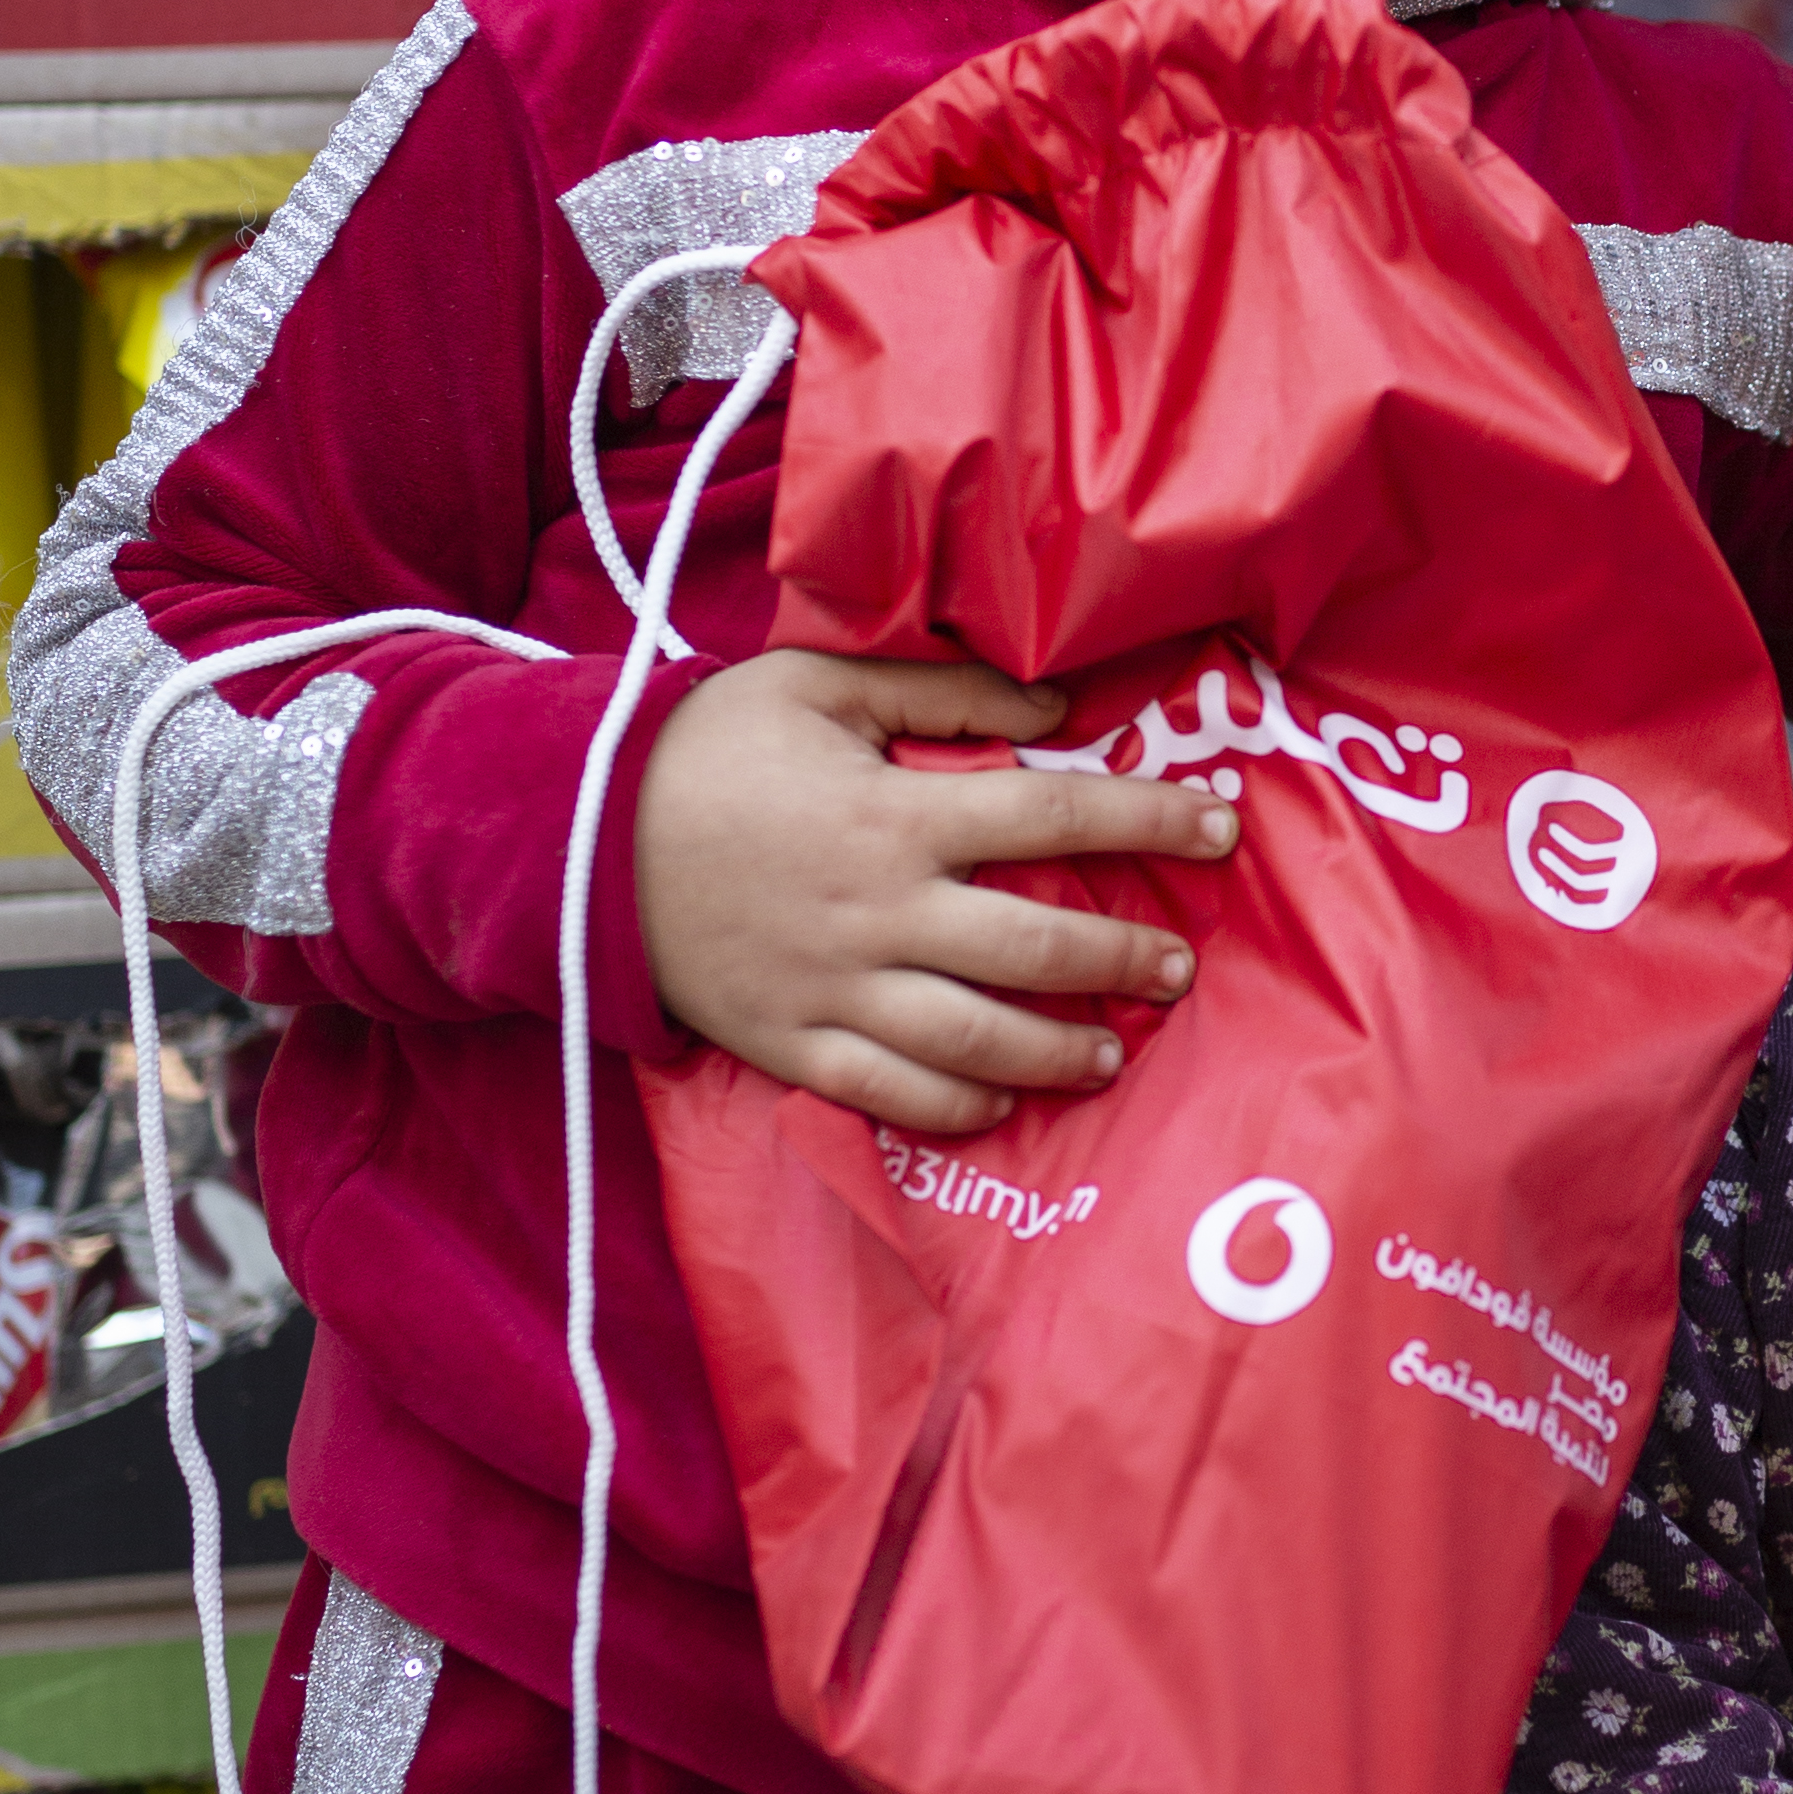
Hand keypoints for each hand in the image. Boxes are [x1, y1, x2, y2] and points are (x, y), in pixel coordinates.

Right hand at [636, 651, 1238, 1132]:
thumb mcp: (819, 685)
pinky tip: (1003, 1102)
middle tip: (1177, 966)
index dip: (1151, 820)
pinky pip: (891, 1096)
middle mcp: (879, 912)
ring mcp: (835, 990)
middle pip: (1036, 946)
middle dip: (1126, 958)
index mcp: (895, 814)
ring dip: (1060, 1051)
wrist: (571, 839)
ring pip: (977, 1042)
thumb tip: (1057, 710)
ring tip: (1111, 1048)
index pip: (1055, 815)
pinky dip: (957, 1109)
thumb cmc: (704, 748)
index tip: (1221, 827)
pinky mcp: (790, 1046)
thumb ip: (943, 694)